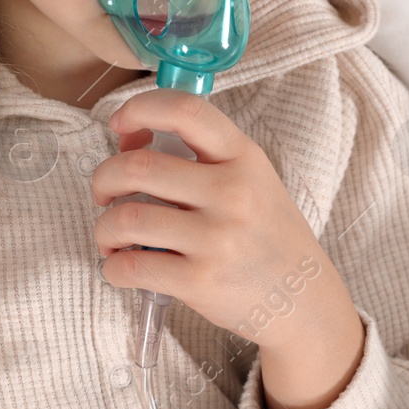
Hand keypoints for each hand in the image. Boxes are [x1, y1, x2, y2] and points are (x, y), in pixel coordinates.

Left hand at [90, 88, 364, 408]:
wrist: (305, 301)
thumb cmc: (267, 234)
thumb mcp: (250, 179)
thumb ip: (197, 156)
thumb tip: (128, 138)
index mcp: (243, 157)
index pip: (185, 110)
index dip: (139, 108)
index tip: (119, 123)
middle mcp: (231, 192)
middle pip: (137, 167)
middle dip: (103, 179)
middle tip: (104, 194)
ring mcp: (216, 239)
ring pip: (127, 219)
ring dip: (104, 228)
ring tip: (112, 237)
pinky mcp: (201, 281)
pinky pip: (132, 268)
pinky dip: (113, 268)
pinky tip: (122, 267)